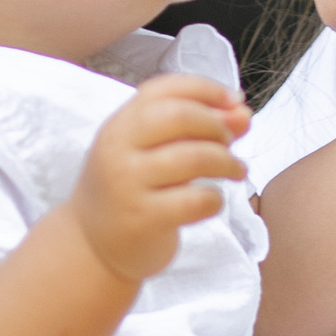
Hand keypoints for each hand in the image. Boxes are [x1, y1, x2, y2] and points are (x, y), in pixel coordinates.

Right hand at [72, 74, 250, 283]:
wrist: (91, 246)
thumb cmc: (131, 192)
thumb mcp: (155, 154)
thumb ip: (196, 130)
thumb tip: (243, 114)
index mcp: (119, 125)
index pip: (162, 89)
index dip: (205, 89)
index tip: (236, 101)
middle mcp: (118, 149)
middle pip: (179, 116)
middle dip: (217, 125)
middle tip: (231, 142)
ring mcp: (127, 184)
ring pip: (193, 158)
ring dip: (227, 162)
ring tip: (236, 171)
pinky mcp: (142, 220)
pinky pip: (194, 201)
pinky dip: (215, 199)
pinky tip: (212, 202)